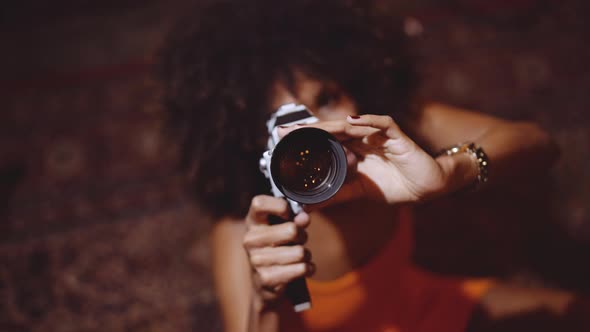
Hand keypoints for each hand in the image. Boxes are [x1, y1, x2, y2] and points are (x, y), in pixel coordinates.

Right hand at [243, 195, 314, 304]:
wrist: (266, 284)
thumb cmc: (277, 248)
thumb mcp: (284, 229)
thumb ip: (295, 219)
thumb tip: (304, 217)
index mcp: (253, 222)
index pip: (259, 203)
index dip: (280, 206)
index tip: (289, 214)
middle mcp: (250, 239)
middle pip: (292, 230)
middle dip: (302, 236)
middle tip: (299, 240)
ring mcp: (256, 260)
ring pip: (300, 252)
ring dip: (306, 255)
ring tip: (298, 257)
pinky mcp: (266, 278)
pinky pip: (301, 268)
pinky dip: (308, 269)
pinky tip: (302, 269)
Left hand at [278, 114, 447, 205]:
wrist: (425, 189)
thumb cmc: (393, 186)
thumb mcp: (357, 192)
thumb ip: (334, 195)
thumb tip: (307, 205)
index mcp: (351, 150)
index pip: (323, 141)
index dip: (304, 140)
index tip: (280, 142)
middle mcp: (361, 139)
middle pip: (331, 130)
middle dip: (308, 129)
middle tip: (284, 130)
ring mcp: (377, 135)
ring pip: (350, 125)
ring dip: (328, 126)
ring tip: (309, 127)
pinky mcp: (395, 135)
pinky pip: (381, 124)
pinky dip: (367, 121)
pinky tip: (351, 121)